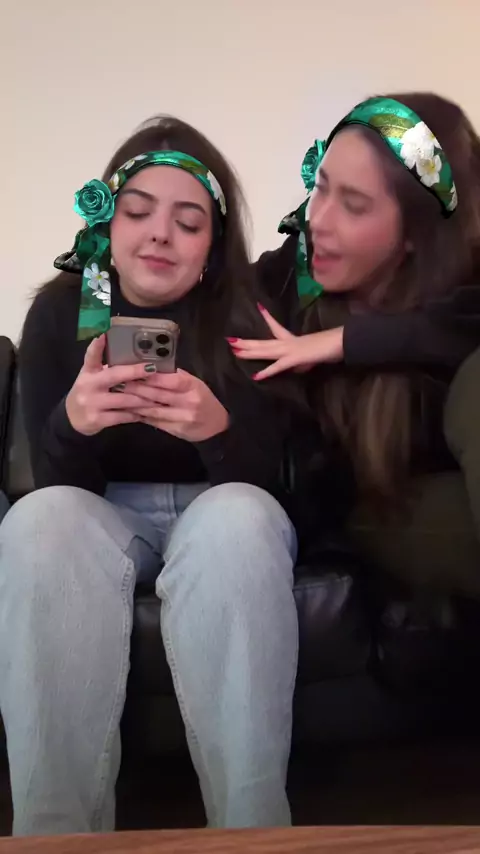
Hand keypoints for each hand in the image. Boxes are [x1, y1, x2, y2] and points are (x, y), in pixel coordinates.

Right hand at [65, 335, 156, 435]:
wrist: (72, 419)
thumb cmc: (89, 393)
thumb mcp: (92, 376)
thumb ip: (106, 368)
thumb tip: (134, 358)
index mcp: (88, 372)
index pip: (91, 356)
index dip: (97, 346)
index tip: (104, 335)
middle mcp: (88, 385)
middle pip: (114, 375)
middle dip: (135, 372)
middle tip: (152, 368)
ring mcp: (92, 403)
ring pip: (124, 399)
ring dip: (143, 398)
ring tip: (158, 396)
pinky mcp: (97, 419)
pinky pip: (122, 416)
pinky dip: (135, 414)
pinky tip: (145, 413)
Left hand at [123, 368, 228, 441]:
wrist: (216, 426)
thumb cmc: (203, 399)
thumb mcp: (195, 383)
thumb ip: (175, 376)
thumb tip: (151, 366)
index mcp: (193, 386)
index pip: (169, 379)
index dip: (150, 376)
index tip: (132, 371)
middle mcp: (188, 402)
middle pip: (157, 395)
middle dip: (136, 388)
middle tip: (118, 382)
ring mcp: (181, 418)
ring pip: (153, 409)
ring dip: (134, 403)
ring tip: (118, 396)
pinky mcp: (175, 430)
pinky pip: (154, 421)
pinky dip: (140, 415)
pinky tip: (128, 410)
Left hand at [229, 305, 343, 379]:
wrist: (339, 342)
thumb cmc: (328, 347)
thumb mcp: (310, 356)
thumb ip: (300, 361)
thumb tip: (295, 365)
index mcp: (291, 339)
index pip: (276, 327)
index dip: (267, 317)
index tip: (259, 307)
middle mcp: (287, 342)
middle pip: (263, 342)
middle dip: (246, 342)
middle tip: (230, 340)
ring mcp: (290, 350)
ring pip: (265, 351)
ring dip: (249, 352)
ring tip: (235, 351)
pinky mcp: (294, 358)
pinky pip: (278, 366)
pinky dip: (267, 372)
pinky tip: (256, 376)